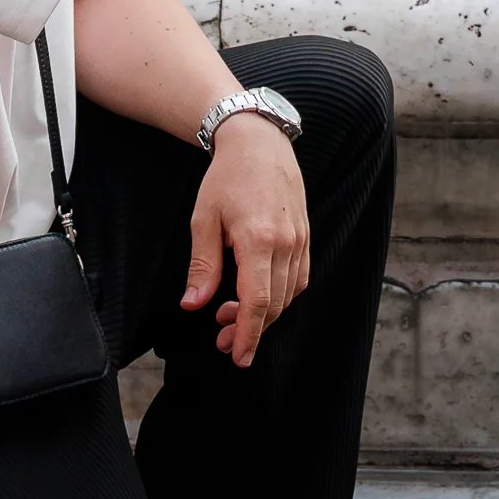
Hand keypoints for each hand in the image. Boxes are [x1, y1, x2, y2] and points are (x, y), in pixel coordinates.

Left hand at [179, 114, 309, 368]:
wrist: (259, 142)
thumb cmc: (226, 178)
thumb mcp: (204, 219)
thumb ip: (203, 266)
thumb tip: (193, 305)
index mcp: (258, 239)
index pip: (257, 301)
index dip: (248, 334)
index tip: (237, 357)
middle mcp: (286, 242)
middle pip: (275, 304)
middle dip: (251, 329)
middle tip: (223, 340)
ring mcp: (300, 238)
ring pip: (289, 294)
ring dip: (265, 314)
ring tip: (232, 317)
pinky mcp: (305, 234)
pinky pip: (300, 277)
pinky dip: (281, 295)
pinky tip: (259, 295)